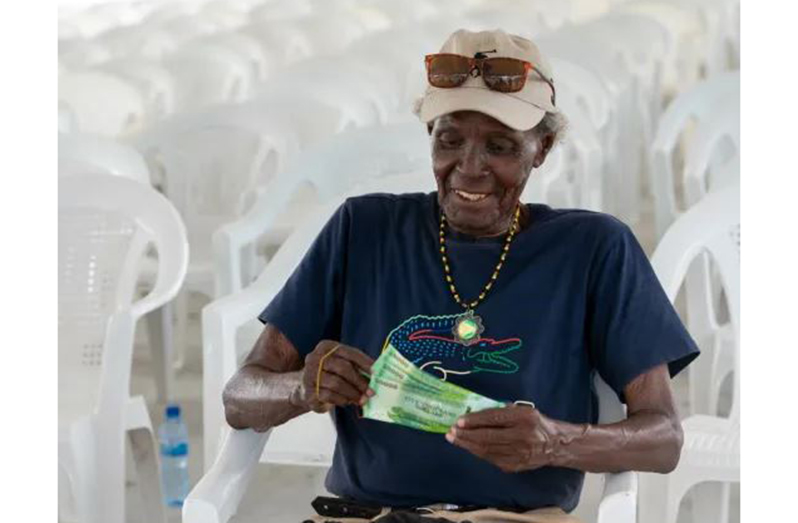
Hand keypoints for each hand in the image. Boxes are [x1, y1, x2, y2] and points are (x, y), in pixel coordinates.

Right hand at [296, 340, 374, 412]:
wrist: (306, 387)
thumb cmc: (330, 373)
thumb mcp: (341, 364)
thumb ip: (356, 366)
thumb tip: (376, 376)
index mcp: (326, 347)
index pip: (350, 353)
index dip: (365, 363)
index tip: (376, 373)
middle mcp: (315, 358)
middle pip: (343, 368)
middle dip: (360, 381)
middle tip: (371, 392)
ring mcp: (309, 375)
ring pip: (336, 383)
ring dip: (352, 393)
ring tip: (361, 399)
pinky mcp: (308, 391)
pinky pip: (329, 396)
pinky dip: (342, 400)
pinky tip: (347, 401)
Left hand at [445, 405, 561, 472]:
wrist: (555, 445)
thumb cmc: (535, 423)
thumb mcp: (523, 410)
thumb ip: (502, 411)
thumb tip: (475, 414)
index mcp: (525, 418)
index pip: (494, 418)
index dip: (475, 420)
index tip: (459, 420)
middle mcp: (522, 436)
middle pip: (488, 437)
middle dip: (466, 435)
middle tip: (451, 431)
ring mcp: (519, 454)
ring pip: (487, 450)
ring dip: (467, 445)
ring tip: (454, 439)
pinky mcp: (514, 466)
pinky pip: (491, 459)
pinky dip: (477, 452)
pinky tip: (468, 447)